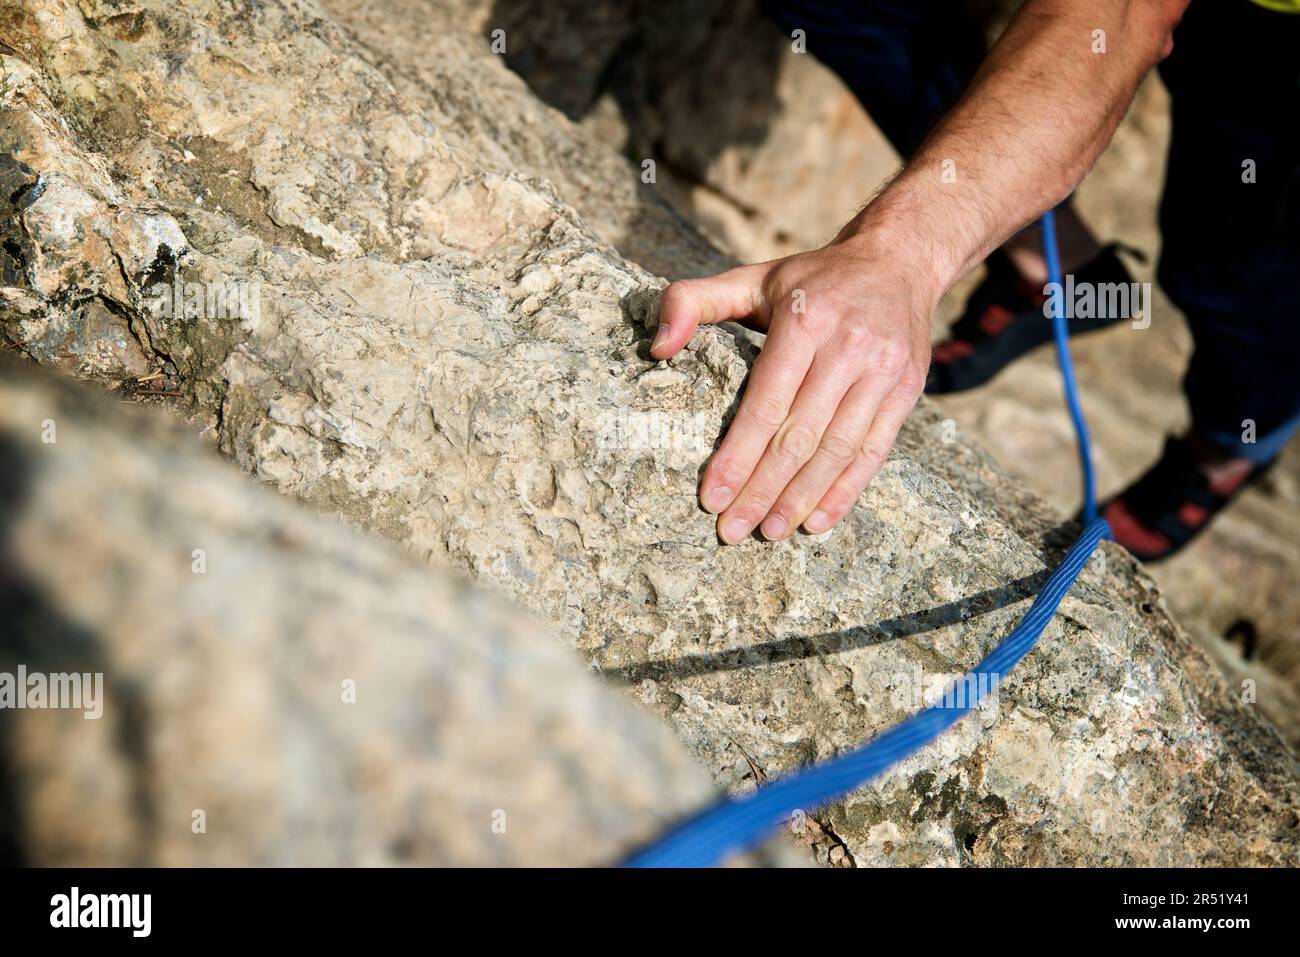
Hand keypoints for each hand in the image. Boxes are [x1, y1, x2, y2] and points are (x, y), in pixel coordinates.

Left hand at [651, 231, 937, 543]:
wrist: (898, 261)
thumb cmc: (810, 280)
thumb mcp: (750, 277)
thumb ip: (692, 301)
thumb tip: (656, 347)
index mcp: (805, 320)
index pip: (766, 403)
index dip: (738, 455)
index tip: (712, 497)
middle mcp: (848, 346)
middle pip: (800, 435)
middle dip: (763, 489)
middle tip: (733, 530)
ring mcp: (883, 370)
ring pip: (837, 449)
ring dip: (801, 498)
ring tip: (770, 532)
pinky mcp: (907, 389)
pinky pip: (874, 450)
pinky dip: (846, 491)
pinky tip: (818, 522)